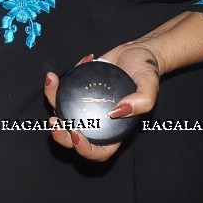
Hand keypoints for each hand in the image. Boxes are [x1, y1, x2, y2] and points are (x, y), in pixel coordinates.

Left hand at [43, 41, 164, 162]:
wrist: (136, 52)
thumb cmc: (146, 72)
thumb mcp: (150, 86)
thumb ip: (141, 102)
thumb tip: (117, 112)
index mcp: (116, 129)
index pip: (99, 150)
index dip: (85, 149)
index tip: (77, 135)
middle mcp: (98, 120)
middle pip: (74, 137)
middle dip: (60, 134)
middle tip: (54, 121)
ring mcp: (85, 105)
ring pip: (63, 112)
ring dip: (52, 100)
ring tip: (51, 82)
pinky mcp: (78, 90)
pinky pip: (64, 91)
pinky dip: (61, 80)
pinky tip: (71, 66)